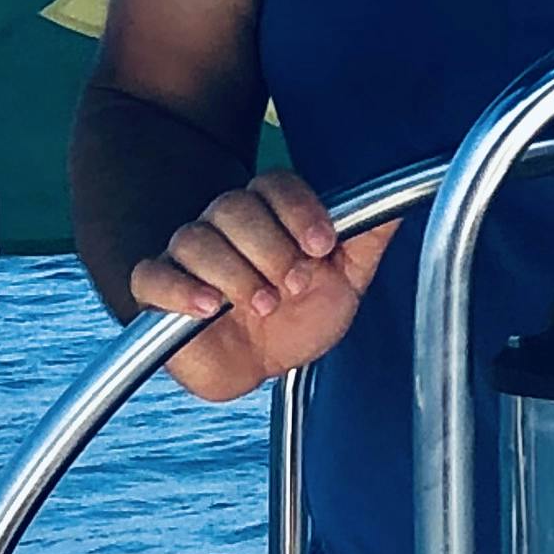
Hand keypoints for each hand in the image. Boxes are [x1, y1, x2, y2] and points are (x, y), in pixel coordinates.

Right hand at [128, 170, 397, 403]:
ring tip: (263, 305)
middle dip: (271, 247)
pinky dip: (178, 289)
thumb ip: (366, 239)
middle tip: (294, 283)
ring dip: (234, 273)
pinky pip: (151, 276)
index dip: (297, 210)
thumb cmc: (301, 319)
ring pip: (195, 239)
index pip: (273, 185)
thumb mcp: (346, 281)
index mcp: (268, 216)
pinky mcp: (159, 292)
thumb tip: (401, 201)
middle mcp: (225, 228)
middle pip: (233, 207)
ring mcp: (188, 258)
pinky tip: (208, 307)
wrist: (265, 369)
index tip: (322, 245)